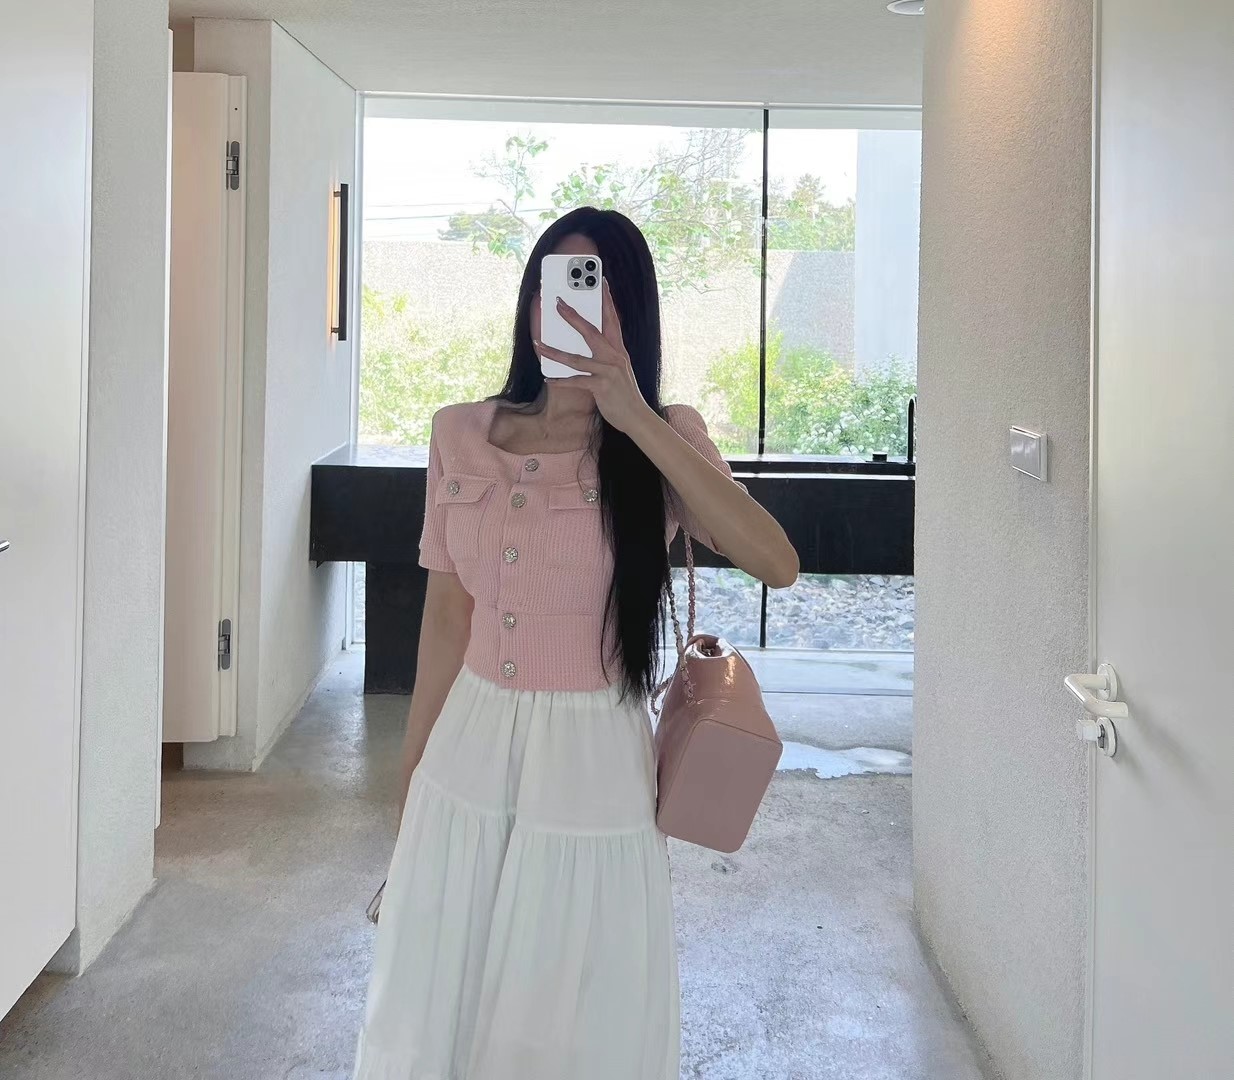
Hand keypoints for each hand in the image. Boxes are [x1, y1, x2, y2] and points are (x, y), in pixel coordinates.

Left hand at [534, 280, 653, 434]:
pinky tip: (548, 379)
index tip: (601, 281)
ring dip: (554, 351)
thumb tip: (584, 344)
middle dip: (572, 316)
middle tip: (557, 302)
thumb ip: (606, 355)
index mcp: (619, 350)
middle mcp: (615, 357)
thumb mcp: (619, 369)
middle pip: (591, 331)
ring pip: (576, 358)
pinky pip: (576, 382)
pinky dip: (560, 381)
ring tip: (538, 343)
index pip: (613, 319)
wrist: (637, 417)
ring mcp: (609, 372)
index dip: (607, 299)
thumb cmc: (624, 393)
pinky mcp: (602, 388)